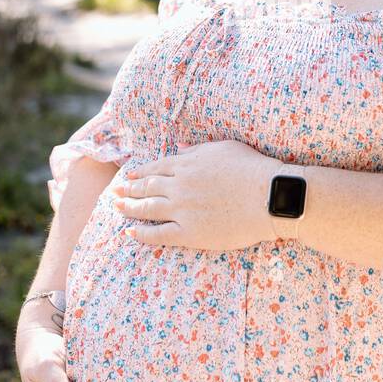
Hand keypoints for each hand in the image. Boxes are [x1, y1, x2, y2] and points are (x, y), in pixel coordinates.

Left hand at [112, 139, 288, 252]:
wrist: (267, 196)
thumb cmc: (251, 168)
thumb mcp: (223, 148)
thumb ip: (197, 149)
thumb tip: (180, 147)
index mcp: (187, 164)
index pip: (156, 168)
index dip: (140, 173)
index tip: (129, 176)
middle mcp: (178, 186)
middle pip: (147, 188)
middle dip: (129, 190)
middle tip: (115, 193)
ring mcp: (182, 210)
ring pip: (147, 209)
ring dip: (129, 208)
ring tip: (117, 209)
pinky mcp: (189, 233)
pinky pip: (159, 234)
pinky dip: (143, 233)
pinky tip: (131, 232)